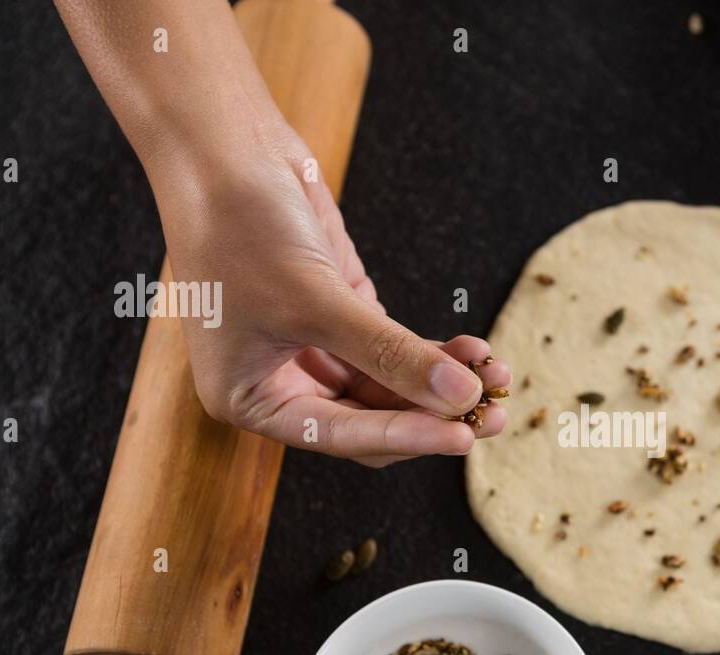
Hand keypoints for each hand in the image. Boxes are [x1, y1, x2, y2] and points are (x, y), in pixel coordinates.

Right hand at [153, 126, 508, 467]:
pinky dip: (434, 354)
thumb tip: (458, 397)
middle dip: (432, 416)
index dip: (406, 438)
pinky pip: (396, 351)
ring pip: (390, 389)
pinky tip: (474, 350)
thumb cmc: (241, 227)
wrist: (225, 149)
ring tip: (495, 376)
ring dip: (443, 386)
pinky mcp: (344, 317)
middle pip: (372, 421)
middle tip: (491, 415)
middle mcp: (283, 384)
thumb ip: (390, 354)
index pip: (341, 434)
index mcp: (252, 399)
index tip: (462, 439)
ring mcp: (316, 351)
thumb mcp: (318, 300)